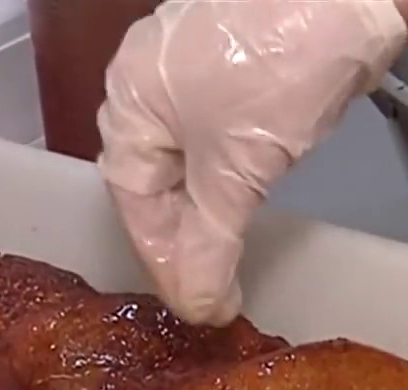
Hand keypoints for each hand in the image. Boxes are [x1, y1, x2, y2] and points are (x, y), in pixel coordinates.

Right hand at [97, 0, 407, 325]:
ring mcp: (191, 67)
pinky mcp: (234, 63)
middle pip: (155, 180)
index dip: (164, 261)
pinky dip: (227, 176)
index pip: (134, 201)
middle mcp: (147, 81)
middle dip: (183, 240)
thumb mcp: (238, 170)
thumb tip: (198, 307)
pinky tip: (244, 202)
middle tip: (212, 292)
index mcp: (129, 101)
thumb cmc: (278, 70)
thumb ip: (210, 244)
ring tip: (229, 259)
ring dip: (207, 211)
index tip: (196, 307)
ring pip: (187, 157)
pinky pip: (215, 134)